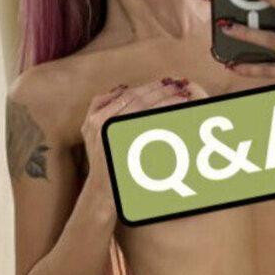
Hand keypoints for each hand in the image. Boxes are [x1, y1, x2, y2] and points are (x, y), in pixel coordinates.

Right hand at [80, 77, 208, 203]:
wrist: (101, 192)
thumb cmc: (100, 162)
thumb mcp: (90, 132)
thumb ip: (100, 107)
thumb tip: (123, 88)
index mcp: (97, 119)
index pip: (128, 95)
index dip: (147, 87)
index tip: (164, 83)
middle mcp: (104, 126)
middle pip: (138, 100)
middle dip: (160, 91)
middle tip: (178, 85)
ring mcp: (116, 136)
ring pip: (146, 111)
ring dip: (166, 101)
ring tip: (183, 97)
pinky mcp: (129, 147)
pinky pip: (152, 127)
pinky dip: (167, 117)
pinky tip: (180, 114)